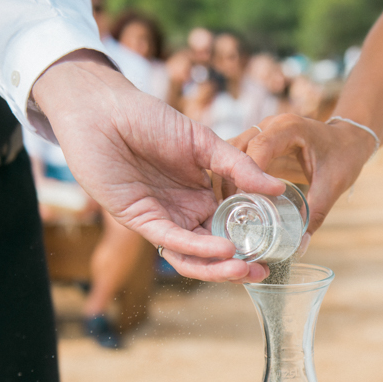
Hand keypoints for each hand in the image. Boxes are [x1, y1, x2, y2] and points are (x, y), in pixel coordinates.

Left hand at [31, 50, 284, 281]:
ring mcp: (161, 219)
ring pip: (191, 256)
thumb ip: (239, 168)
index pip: (229, 230)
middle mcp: (182, 213)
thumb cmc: (148, 119)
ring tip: (244, 270)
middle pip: (211, 252)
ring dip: (217, 268)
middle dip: (237, 266)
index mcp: (200, 197)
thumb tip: (279, 189)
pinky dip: (196, 248)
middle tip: (262, 271)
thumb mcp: (203, 142)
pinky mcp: (139, 220)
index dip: (249, 244)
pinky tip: (223, 248)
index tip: (273, 251)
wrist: (103, 110)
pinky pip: (170, 241)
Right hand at [229, 114, 377, 233]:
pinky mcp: (259, 143)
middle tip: (229, 214)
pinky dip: (232, 179)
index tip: (244, 205)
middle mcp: (270, 125)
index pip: (256, 150)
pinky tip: (234, 203)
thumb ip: (315, 214)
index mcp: (287, 128)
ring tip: (227, 211)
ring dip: (226, 181)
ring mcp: (262, 132)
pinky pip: (237, 159)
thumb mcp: (331, 185)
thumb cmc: (344, 156)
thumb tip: (297, 247)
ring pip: (230, 154)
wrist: (349, 139)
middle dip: (229, 181)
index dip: (246, 177)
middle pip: (235, 150)